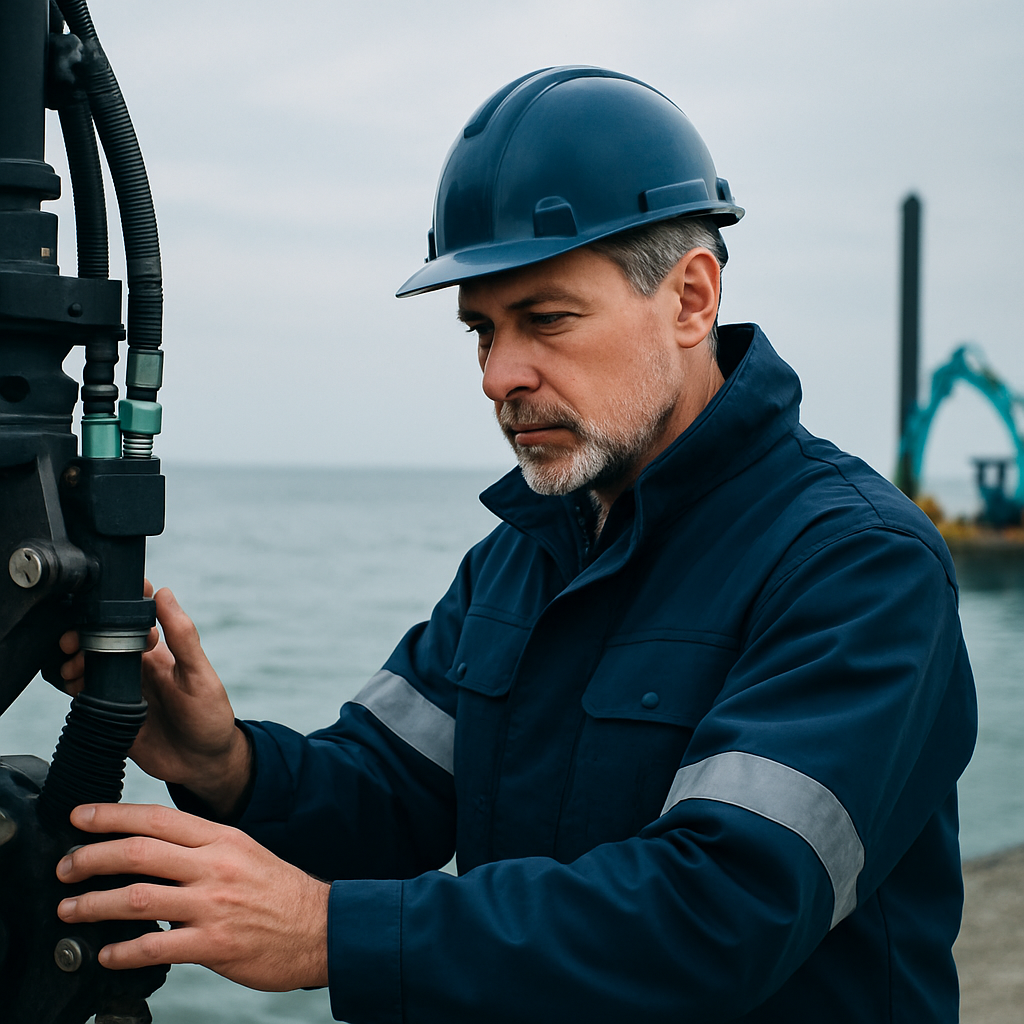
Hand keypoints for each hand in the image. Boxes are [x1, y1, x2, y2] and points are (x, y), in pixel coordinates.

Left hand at [56, 803, 329, 991]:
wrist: (323, 927)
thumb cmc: (280, 892)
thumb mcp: (245, 853)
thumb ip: (202, 849)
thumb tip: (152, 850)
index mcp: (222, 838)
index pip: (158, 818)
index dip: (113, 815)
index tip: (80, 817)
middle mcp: (215, 866)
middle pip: (140, 852)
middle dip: (91, 857)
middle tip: (65, 866)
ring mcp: (214, 905)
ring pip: (138, 898)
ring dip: (94, 904)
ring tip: (71, 909)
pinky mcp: (214, 944)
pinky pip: (155, 947)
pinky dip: (123, 951)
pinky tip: (107, 953)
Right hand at [60, 587, 250, 816]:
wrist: (204, 764)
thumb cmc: (210, 715)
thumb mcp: (198, 674)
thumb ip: (183, 638)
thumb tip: (165, 593)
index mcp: (157, 653)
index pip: (133, 619)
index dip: (114, 606)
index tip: (97, 598)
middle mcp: (136, 668)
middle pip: (101, 642)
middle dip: (82, 635)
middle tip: (72, 641)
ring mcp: (121, 691)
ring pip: (88, 667)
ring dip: (74, 661)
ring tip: (73, 666)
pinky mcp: (110, 716)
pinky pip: (85, 697)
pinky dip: (73, 688)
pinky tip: (72, 687)